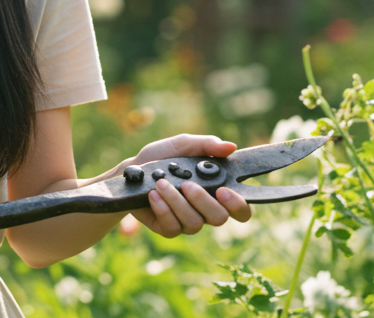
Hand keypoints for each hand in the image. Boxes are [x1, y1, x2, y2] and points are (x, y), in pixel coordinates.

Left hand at [124, 134, 251, 237]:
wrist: (133, 170)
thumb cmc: (162, 157)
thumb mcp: (183, 145)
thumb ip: (207, 145)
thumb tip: (230, 147)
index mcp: (216, 191)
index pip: (241, 210)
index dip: (239, 206)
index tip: (224, 191)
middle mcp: (205, 210)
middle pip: (219, 218)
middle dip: (203, 201)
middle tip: (188, 185)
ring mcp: (187, 221)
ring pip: (194, 224)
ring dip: (177, 201)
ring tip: (162, 183)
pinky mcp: (168, 229)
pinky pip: (173, 228)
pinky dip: (163, 209)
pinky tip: (153, 195)